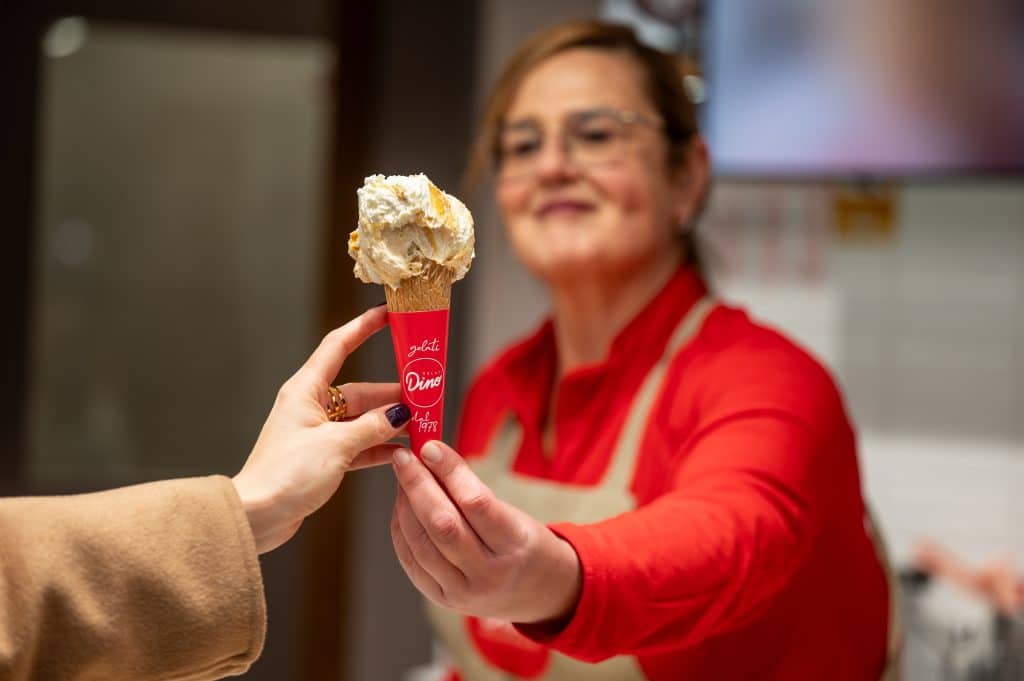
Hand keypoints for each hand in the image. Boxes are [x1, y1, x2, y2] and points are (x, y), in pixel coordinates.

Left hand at [233, 305, 411, 553]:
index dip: (364, 327)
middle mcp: (312, 406)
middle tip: (426, 395)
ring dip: (390, 423)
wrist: (257, 517)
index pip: (338, 345)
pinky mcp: (323, 456)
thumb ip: (372, 427)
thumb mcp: (336, 445)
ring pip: (363, 418)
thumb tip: (401, 413)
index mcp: (306, 390)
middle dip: (393, 393)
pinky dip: (380, 446)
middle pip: (361, 390)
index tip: (389, 315)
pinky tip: (403, 451)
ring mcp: (319, 432)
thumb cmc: (285, 474)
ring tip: (422, 425)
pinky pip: (359, 443)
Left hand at [389, 440, 581, 623]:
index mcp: (515, 546)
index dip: (450, 472)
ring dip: (405, 505)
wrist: (539, 594)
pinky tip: (402, 506)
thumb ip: (474, 493)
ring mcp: (463, 592)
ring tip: (403, 478)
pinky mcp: (443, 600)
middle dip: (417, 485)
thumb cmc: (525, 544)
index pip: (476, 503)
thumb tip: (432, 457)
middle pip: (442, 525)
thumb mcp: (515, 516)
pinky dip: (402, 529)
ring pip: (420, 543)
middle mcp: (488, 574)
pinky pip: (412, 561)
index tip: (431, 447)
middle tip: (404, 457)